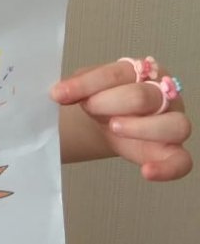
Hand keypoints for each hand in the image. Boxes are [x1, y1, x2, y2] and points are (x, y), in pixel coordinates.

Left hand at [51, 60, 191, 180]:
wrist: (108, 120)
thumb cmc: (103, 98)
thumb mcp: (87, 87)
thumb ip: (78, 86)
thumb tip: (59, 92)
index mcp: (143, 72)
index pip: (118, 73)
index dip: (88, 84)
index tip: (59, 94)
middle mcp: (164, 95)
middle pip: (144, 96)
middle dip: (111, 102)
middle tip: (89, 108)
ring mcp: (173, 123)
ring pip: (174, 125)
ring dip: (141, 128)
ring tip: (115, 128)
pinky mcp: (174, 152)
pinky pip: (182, 162)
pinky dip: (168, 169)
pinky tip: (146, 172)